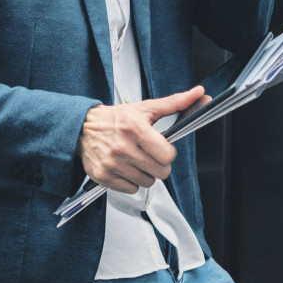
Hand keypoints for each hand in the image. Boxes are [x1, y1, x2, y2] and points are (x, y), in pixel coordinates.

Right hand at [76, 86, 211, 194]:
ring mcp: (112, 164)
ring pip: (147, 183)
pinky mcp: (104, 177)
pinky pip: (132, 189)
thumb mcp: (145, 108)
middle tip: (147, 153)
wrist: (83, 128)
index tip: (160, 147)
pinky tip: (124, 167)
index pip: (168, 156)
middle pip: (161, 172)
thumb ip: (174, 103)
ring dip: (145, 173)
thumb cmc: (116, 119)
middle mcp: (123, 148)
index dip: (168, 152)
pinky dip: (131, 181)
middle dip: (158, 164)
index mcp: (135, 129)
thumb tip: (199, 93)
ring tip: (134, 159)